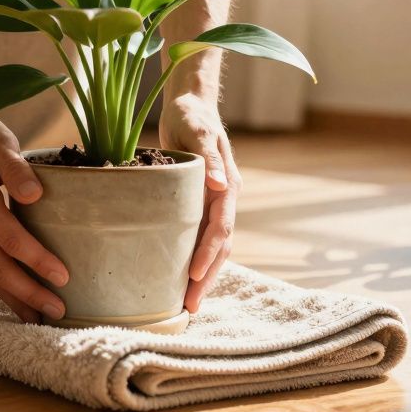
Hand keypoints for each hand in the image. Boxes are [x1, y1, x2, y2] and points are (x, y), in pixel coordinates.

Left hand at [159, 93, 239, 312]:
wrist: (191, 105)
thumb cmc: (192, 116)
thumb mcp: (197, 131)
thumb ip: (208, 158)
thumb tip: (219, 185)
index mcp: (226, 185)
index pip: (219, 227)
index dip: (207, 254)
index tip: (192, 277)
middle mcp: (224, 199)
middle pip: (220, 246)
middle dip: (206, 278)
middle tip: (189, 307)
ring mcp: (215, 204)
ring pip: (214, 248)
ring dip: (203, 276)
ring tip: (188, 304)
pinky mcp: (202, 205)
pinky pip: (202, 238)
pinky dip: (196, 261)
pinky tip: (184, 280)